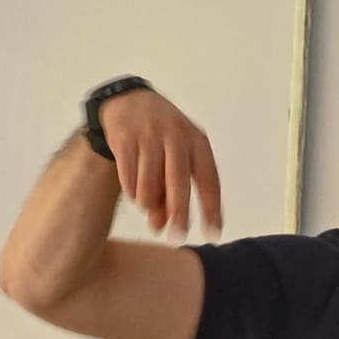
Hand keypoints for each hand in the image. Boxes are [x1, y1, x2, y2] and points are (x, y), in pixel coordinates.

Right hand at [96, 88, 224, 238]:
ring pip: (149, 186)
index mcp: (197, 141)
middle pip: (179, 183)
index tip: (214, 234)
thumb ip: (174, 190)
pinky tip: (134, 187)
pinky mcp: (124, 139)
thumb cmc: (161, 137)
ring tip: (147, 203)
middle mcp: (175, 136)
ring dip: (148, 204)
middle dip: (179, 213)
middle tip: (177, 237)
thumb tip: (162, 225)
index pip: (209, 180)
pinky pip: (127, 180)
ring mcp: (148, 136)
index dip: (211, 209)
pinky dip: (131, 192)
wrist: (129, 101)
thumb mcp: (177, 156)